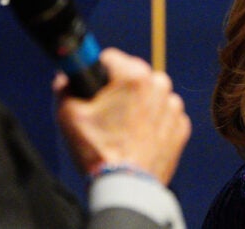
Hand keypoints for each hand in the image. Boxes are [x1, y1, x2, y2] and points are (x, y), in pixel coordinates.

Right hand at [54, 48, 190, 184]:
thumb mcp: (68, 115)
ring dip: (137, 105)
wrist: (126, 186)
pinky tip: (137, 139)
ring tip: (121, 130)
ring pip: (149, 95)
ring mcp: (173, 107)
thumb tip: (64, 78)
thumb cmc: (99, 150)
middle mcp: (159, 84)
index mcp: (134, 75)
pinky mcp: (181, 127)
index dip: (97, 73)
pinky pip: (163, 116)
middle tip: (106, 114)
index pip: (110, 57)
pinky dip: (152, 123)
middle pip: (132, 76)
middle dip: (119, 90)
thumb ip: (64, 87)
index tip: (94, 89)